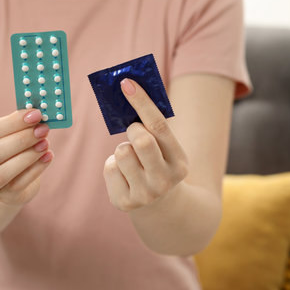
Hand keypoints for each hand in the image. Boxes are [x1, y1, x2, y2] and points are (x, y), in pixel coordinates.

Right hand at [0, 109, 52, 205]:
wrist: (5, 181)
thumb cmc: (8, 150)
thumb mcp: (7, 135)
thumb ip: (19, 124)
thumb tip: (37, 112)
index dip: (14, 122)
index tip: (35, 114)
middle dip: (22, 140)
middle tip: (42, 129)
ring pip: (4, 172)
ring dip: (28, 156)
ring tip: (45, 143)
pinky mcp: (5, 196)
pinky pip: (20, 183)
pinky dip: (36, 169)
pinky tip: (48, 156)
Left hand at [103, 78, 188, 211]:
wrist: (159, 205)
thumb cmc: (158, 165)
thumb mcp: (165, 150)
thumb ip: (153, 128)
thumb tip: (128, 92)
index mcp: (180, 163)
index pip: (160, 126)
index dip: (142, 102)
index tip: (127, 83)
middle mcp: (164, 181)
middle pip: (141, 141)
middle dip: (133, 130)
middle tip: (134, 132)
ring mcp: (144, 194)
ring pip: (121, 152)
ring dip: (122, 149)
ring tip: (131, 159)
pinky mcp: (124, 202)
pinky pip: (109, 167)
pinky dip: (113, 164)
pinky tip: (124, 174)